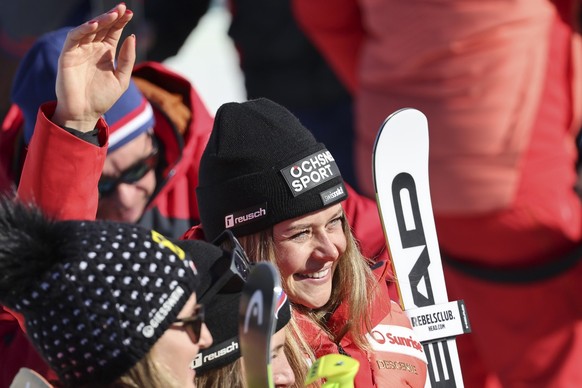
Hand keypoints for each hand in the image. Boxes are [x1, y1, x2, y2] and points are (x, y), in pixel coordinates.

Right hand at [52, 3, 135, 131]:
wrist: (85, 113)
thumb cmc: (103, 98)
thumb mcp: (121, 79)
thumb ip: (127, 59)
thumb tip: (132, 37)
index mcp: (105, 52)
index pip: (113, 32)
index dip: (121, 22)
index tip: (130, 13)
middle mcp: (92, 48)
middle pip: (102, 27)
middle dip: (112, 16)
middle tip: (122, 8)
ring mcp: (80, 50)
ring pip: (89, 29)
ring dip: (100, 20)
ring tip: (113, 14)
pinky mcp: (68, 55)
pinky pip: (74, 37)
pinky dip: (83, 29)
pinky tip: (95, 25)